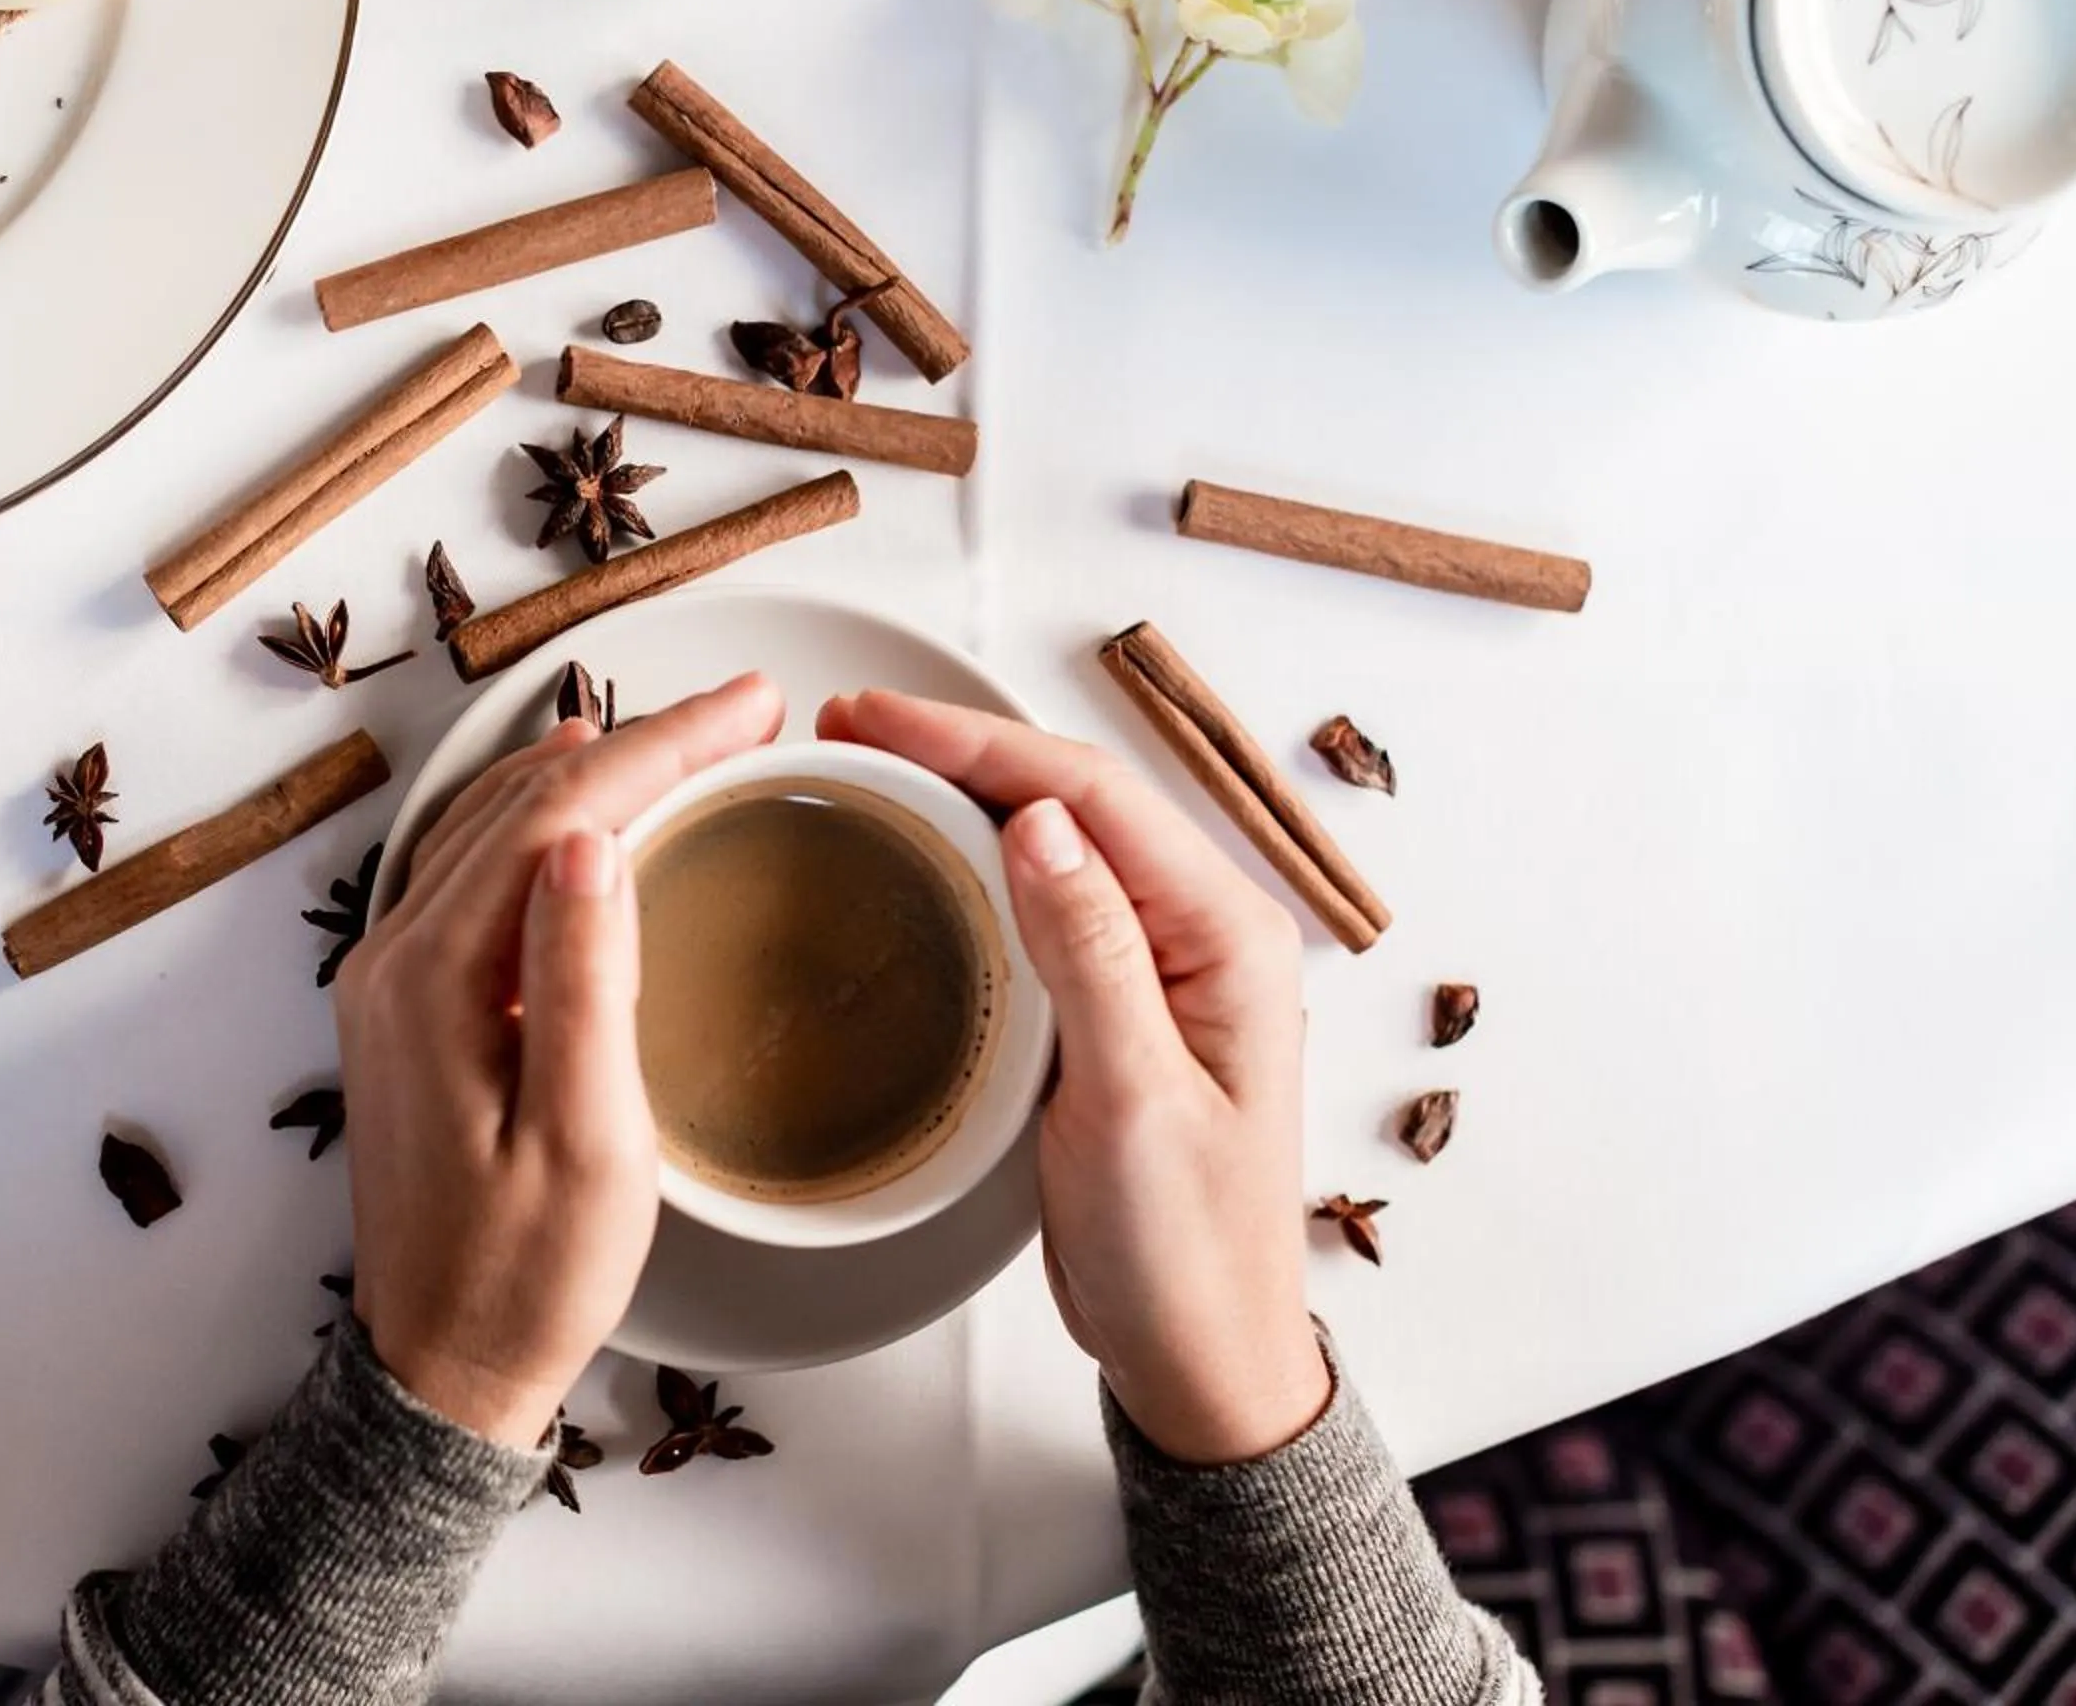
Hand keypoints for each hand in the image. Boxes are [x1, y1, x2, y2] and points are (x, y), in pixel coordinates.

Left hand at [334, 673, 785, 1446]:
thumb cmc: (525, 1276)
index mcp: (433, 982)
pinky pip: (472, 873)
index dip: (660, 747)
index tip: (751, 708)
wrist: (440, 1371)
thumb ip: (582, 986)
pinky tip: (581, 814)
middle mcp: (392, 963)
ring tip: (681, 734)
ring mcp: (389, 983)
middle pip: (520, 804)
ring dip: (587, 770)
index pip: (556, 819)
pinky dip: (541, 822)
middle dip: (635, 740)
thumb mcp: (585, 1144)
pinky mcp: (406, 1010)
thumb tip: (588, 844)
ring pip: (489, 827)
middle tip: (741, 707)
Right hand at [816, 691, 1331, 1465]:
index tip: (874, 718)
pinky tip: (924, 852)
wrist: (1201, 1357)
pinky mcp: (1121, 1006)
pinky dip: (978, 861)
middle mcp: (1205, 933)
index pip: (1094, 796)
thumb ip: (1093, 954)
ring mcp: (1164, 967)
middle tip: (847, 725)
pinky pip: (1049, 902)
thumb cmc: (1186, 1250)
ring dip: (967, 792)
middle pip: (1076, 799)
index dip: (978, 743)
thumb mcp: (1133, 1102)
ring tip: (868, 764)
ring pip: (1059, 840)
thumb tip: (1041, 823)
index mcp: (1228, 936)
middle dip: (963, 748)